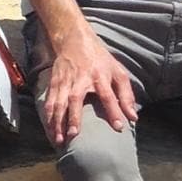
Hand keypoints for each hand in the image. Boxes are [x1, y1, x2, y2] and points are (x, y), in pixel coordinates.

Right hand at [37, 24, 136, 145]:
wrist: (74, 40)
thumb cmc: (100, 59)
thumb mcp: (118, 72)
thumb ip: (126, 95)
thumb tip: (133, 118)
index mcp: (100, 76)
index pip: (108, 95)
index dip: (114, 111)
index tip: (119, 127)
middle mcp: (80, 79)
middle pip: (75, 99)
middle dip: (73, 117)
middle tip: (74, 135)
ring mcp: (64, 82)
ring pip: (58, 103)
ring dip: (57, 122)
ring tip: (59, 140)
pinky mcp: (53, 84)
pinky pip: (49, 103)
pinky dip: (48, 117)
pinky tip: (51, 131)